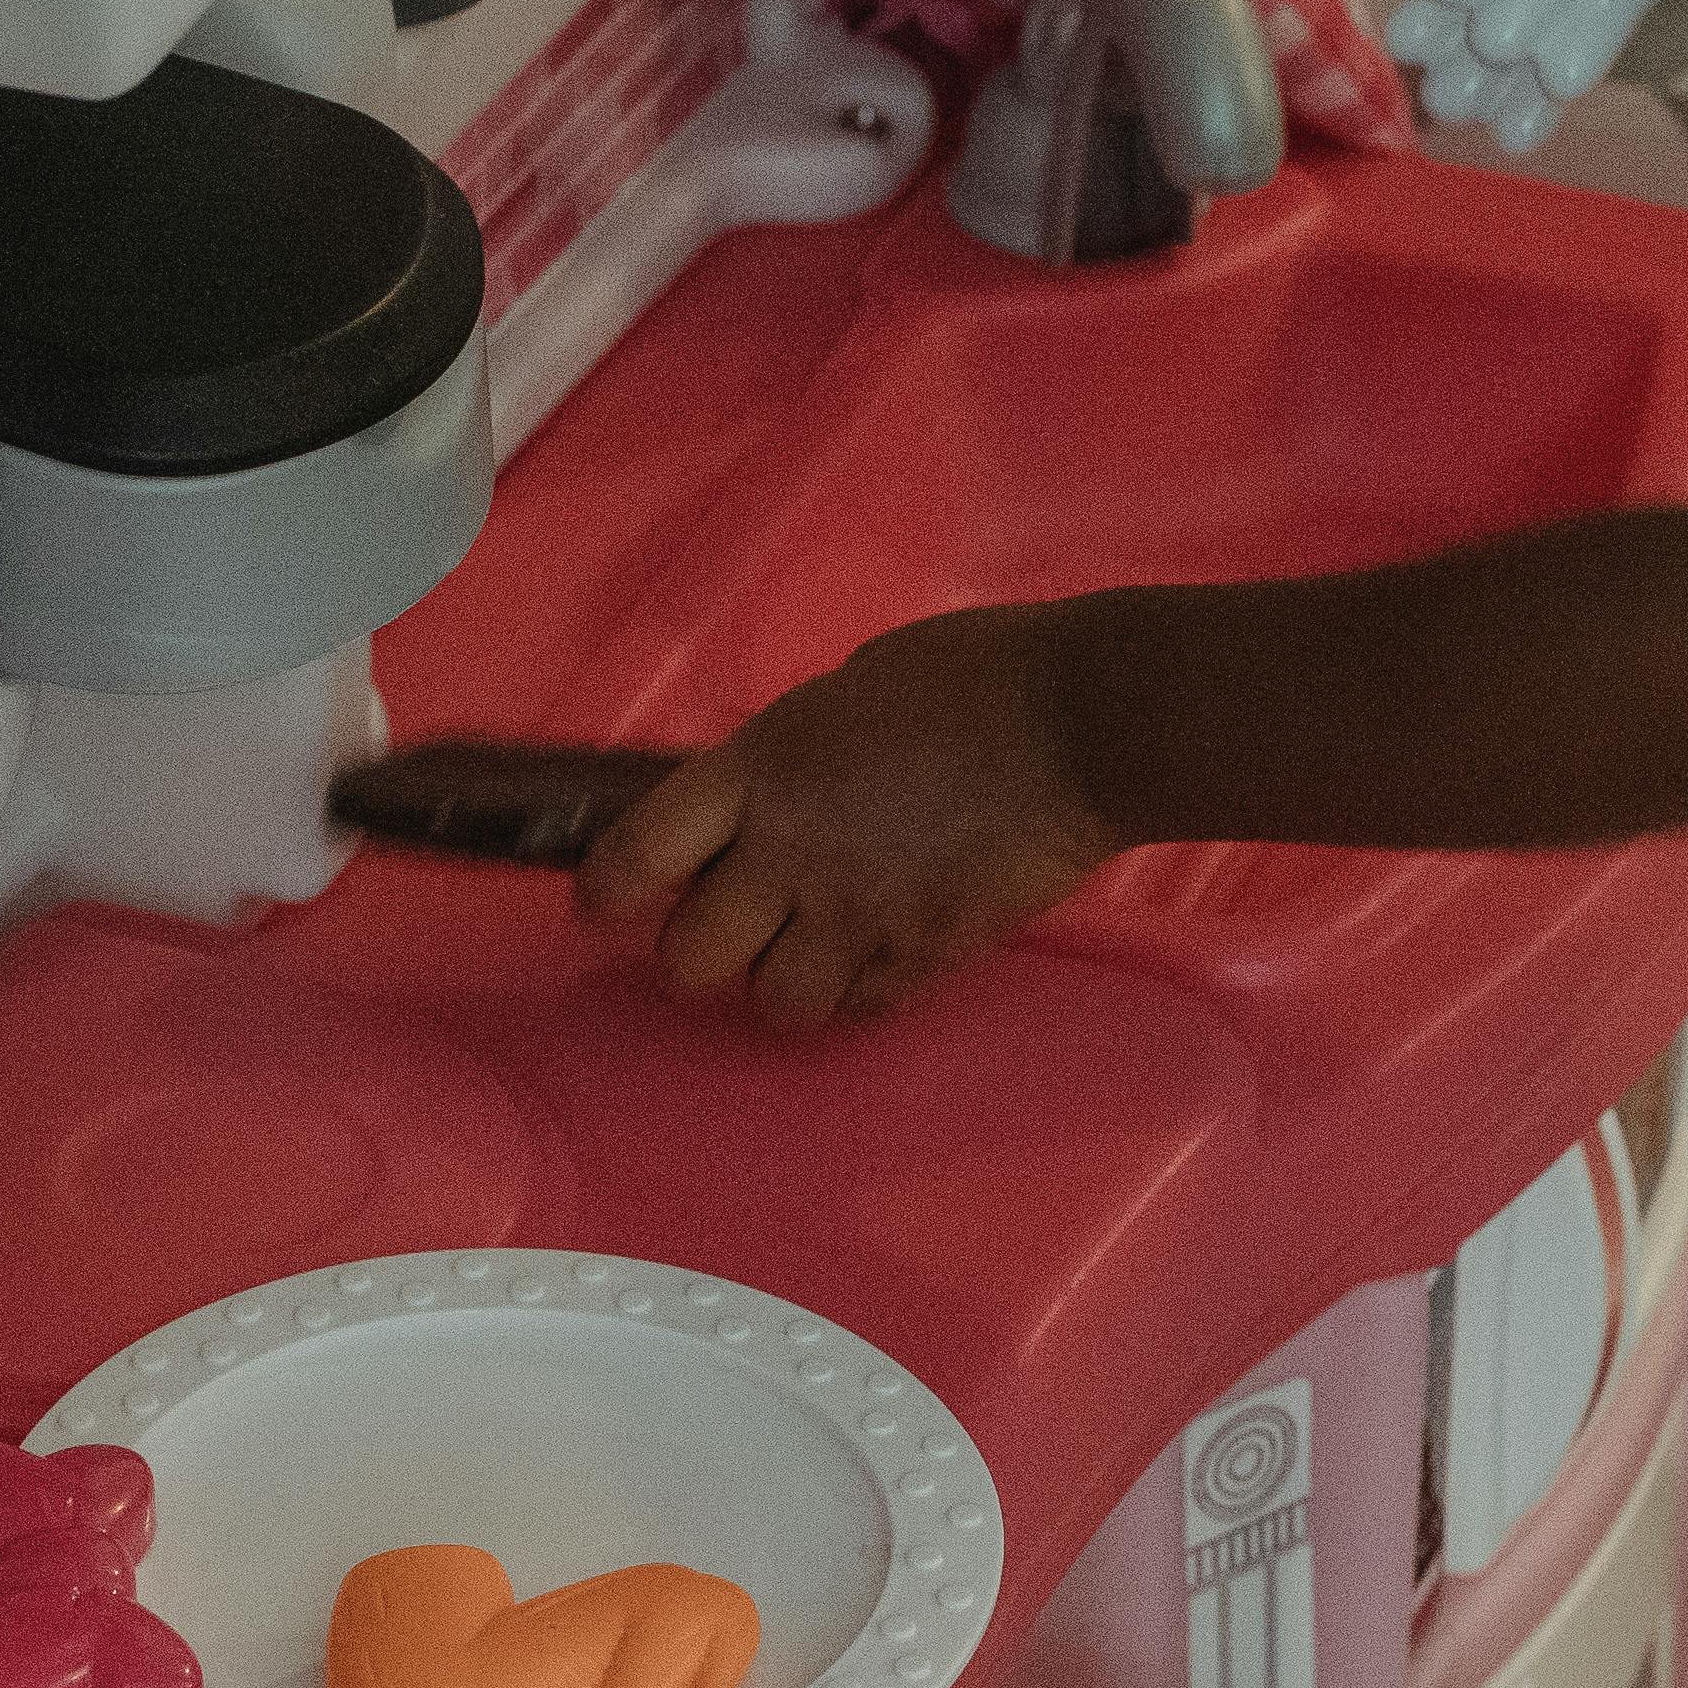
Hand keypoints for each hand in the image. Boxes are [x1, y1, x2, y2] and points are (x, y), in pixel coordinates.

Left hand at [577, 611, 1113, 1033]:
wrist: (1080, 722)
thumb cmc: (969, 678)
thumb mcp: (842, 693)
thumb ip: (785, 758)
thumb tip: (762, 798)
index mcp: (759, 771)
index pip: (636, 858)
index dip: (607, 893)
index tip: (607, 904)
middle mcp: (791, 855)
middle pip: (692, 958)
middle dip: (702, 950)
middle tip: (733, 925)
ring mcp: (858, 916)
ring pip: (774, 1004)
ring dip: (783, 983)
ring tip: (814, 949)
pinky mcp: (924, 957)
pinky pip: (860, 1009)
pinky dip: (860, 991)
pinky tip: (882, 950)